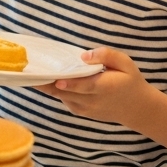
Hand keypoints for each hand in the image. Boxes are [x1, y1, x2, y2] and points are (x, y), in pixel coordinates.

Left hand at [36, 47, 155, 124]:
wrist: (136, 108)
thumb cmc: (130, 81)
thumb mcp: (125, 63)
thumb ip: (107, 56)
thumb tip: (84, 56)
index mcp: (105, 87)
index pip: (83, 86)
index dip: (68, 83)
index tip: (55, 78)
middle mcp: (92, 100)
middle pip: (64, 92)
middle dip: (47, 82)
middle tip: (29, 71)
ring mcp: (84, 108)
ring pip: (60, 96)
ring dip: (46, 85)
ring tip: (31, 72)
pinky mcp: (79, 111)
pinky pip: (63, 98)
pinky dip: (54, 89)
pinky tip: (45, 77)